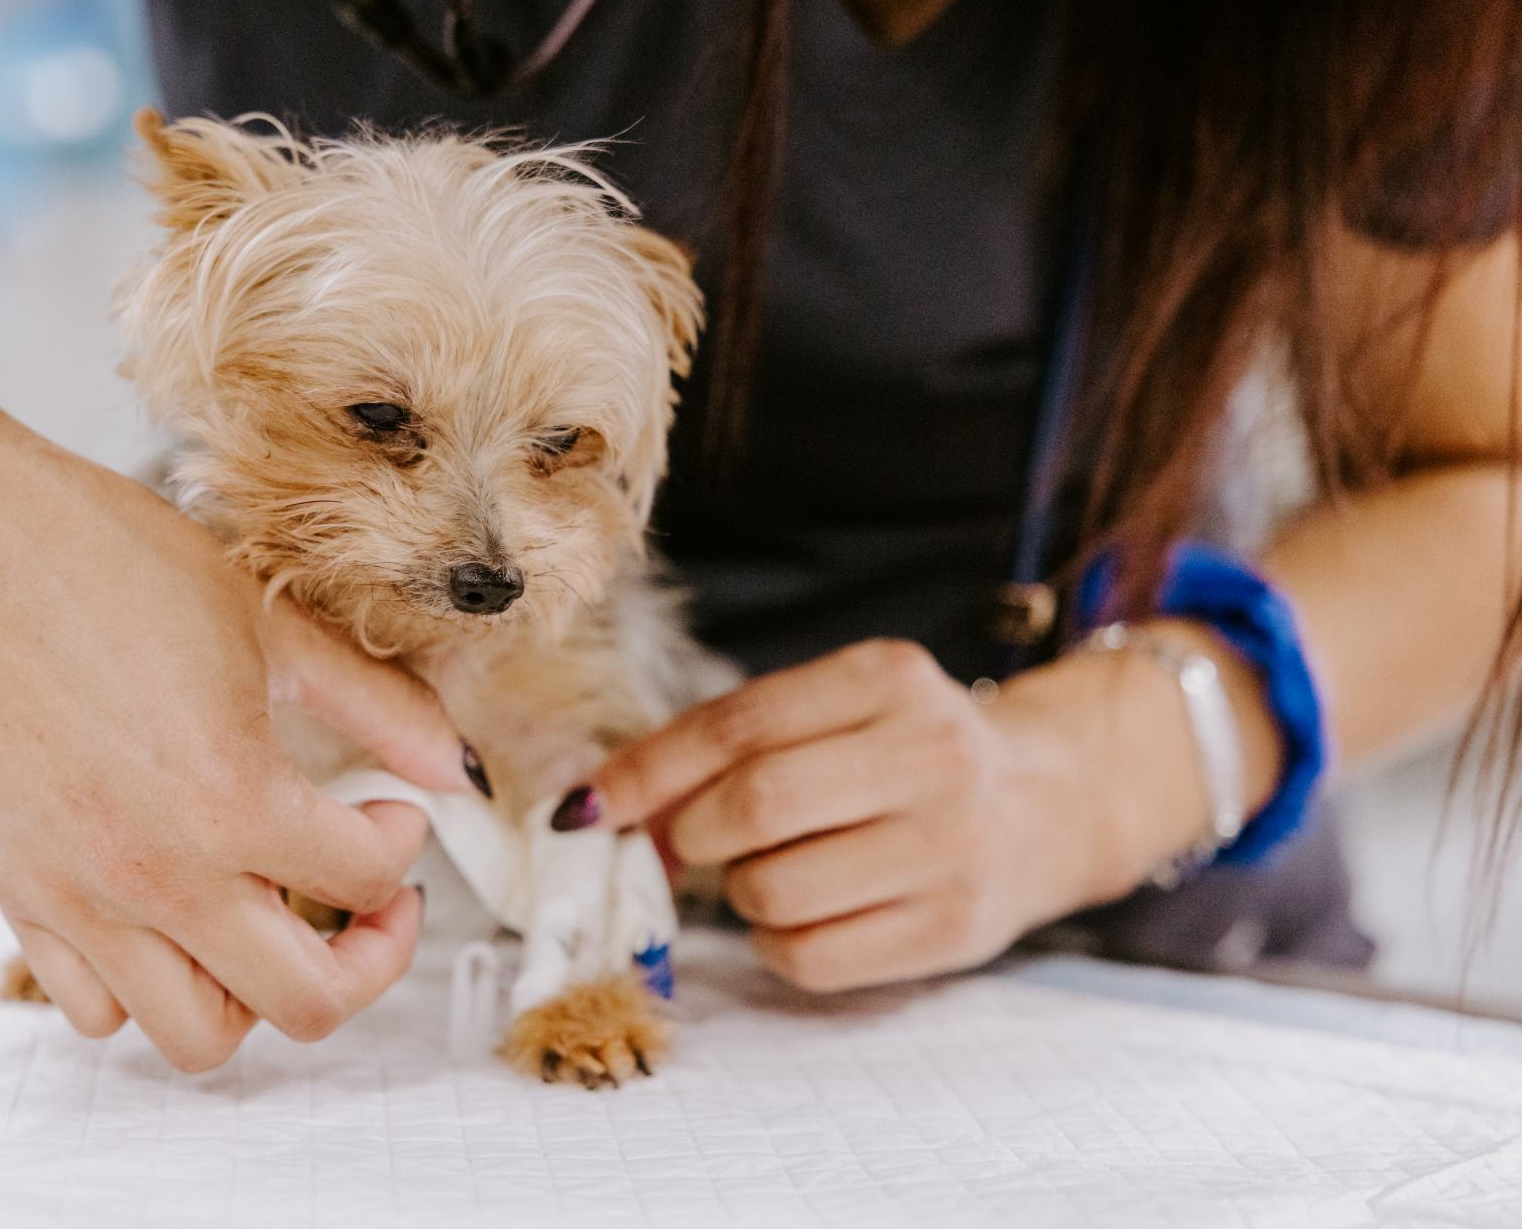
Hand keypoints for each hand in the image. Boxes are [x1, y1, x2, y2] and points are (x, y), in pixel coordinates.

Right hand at [0, 425, 479, 1069]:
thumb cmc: (106, 564)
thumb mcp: (270, 624)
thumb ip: (379, 706)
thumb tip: (453, 771)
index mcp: (228, 798)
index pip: (365, 880)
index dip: (402, 842)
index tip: (390, 808)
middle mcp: (153, 872)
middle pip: (305, 1004)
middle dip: (369, 960)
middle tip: (374, 902)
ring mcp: (79, 899)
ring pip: (200, 1037)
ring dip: (258, 992)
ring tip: (274, 917)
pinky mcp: (20, 897)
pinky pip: (98, 1010)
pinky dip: (152, 988)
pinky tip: (179, 912)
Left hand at [590, 635, 1276, 992]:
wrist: (1045, 804)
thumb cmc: (904, 754)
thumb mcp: (834, 712)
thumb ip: (730, 743)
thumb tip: (607, 805)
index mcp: (888, 677)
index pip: (737, 724)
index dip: (647, 770)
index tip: (590, 806)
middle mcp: (930, 754)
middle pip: (753, 806)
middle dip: (690, 835)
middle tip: (683, 845)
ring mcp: (948, 845)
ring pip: (774, 890)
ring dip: (737, 892)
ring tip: (765, 871)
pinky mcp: (952, 928)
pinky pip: (810, 957)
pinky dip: (776, 943)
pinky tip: (804, 912)